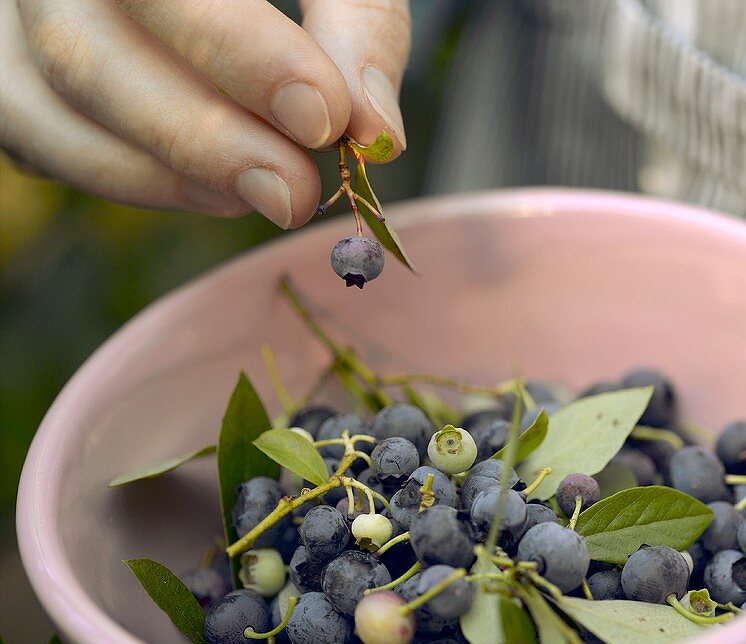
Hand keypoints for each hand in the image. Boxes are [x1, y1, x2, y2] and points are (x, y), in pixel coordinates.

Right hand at [0, 0, 410, 226]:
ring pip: (49, 103)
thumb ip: (360, 33)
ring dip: (166, 172)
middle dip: (202, 138)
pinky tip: (215, 192)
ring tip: (272, 192)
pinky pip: (38, 137)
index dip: (239, 53)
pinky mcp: (12, 63)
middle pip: (84, 49)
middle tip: (296, 191)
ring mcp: (16, 10)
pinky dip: (130, 177)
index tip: (324, 118)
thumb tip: (377, 135)